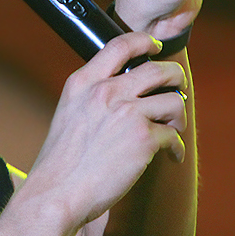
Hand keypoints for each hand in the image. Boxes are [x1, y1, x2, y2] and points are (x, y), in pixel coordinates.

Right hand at [28, 30, 187, 229]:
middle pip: (157, 69)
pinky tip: (172, 156)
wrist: (56, 194)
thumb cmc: (59, 166)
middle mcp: (106, 92)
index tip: (156, 46)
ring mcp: (127, 113)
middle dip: (175, 79)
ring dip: (178, 116)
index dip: (144, 41)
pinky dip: (176, 147)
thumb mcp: (67, 117)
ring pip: (173, 101)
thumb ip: (90, 101)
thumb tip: (118, 101)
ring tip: (174, 130)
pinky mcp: (143, 138)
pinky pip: (173, 135)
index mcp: (83, 83)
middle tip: (178, 90)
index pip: (119, 45)